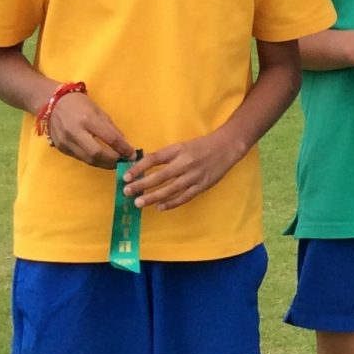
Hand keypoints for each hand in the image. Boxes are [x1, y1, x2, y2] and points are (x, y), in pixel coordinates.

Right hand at [43, 90, 133, 168]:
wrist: (52, 103)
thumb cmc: (79, 104)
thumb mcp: (98, 111)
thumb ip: (111, 128)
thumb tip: (124, 145)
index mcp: (87, 119)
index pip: (110, 138)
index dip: (123, 148)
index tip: (132, 154)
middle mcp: (75, 132)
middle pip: (97, 154)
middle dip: (113, 160)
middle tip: (123, 161)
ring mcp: (65, 142)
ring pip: (88, 160)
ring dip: (104, 164)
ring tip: (114, 163)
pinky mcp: (61, 148)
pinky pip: (80, 158)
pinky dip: (92, 160)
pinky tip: (100, 159)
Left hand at [123, 131, 244, 211]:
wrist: (227, 147)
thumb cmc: (201, 146)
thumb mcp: (181, 146)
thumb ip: (165, 157)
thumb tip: (143, 168)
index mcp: (179, 150)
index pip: (155, 159)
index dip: (139, 168)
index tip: (126, 177)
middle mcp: (186, 163)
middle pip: (161, 176)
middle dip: (142, 185)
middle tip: (127, 192)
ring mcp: (195, 176)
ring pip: (171, 189)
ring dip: (154, 197)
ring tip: (139, 203)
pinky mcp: (202, 185)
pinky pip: (185, 197)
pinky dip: (171, 203)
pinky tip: (159, 207)